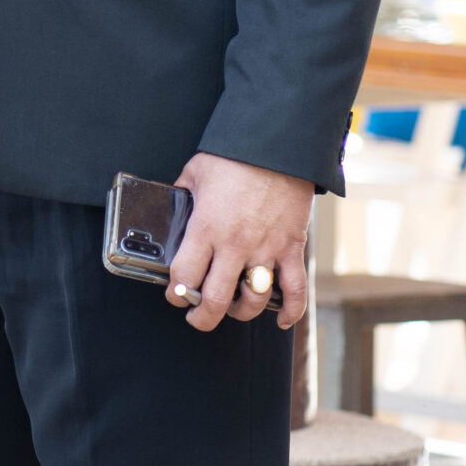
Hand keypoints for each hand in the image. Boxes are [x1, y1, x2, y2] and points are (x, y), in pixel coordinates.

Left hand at [165, 153, 310, 330]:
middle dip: (202, 317)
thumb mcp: (195, 173)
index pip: (185, 276)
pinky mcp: (291, 248)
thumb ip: (183, 197)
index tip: (175, 295)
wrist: (278, 146)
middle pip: (216, 299)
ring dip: (241, 312)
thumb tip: (170, 209)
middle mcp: (235, 244)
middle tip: (197, 317)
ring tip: (232, 308)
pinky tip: (282, 319)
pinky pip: (295, 290)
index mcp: (206, 227)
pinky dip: (291, 310)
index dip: (176, 293)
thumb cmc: (235, 157)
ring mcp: (266, 249)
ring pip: (253, 300)